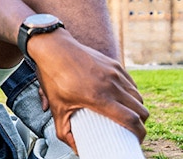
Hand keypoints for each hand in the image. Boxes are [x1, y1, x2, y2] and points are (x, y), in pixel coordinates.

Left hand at [29, 29, 147, 148]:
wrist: (53, 47)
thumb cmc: (53, 77)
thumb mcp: (56, 107)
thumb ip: (64, 131)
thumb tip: (75, 149)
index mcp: (99, 98)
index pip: (131, 120)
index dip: (139, 133)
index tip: (137, 139)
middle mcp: (111, 85)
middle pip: (141, 110)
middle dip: (140, 123)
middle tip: (132, 128)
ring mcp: (114, 73)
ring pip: (138, 96)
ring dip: (137, 107)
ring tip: (128, 114)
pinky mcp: (114, 64)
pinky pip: (131, 83)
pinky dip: (132, 93)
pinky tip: (123, 98)